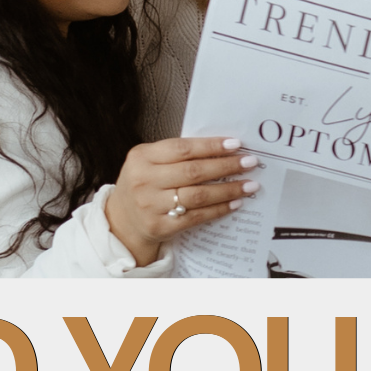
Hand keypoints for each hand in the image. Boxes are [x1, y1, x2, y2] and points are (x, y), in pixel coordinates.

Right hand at [105, 137, 258, 265]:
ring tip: (249, 184)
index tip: (235, 144)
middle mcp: (144, 181)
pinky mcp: (160, 226)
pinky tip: (234, 203)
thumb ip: (176, 155)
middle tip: (248, 162)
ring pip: (198, 196)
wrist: (121, 220)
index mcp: (142, 157)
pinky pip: (196, 217)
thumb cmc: (142, 185)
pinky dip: (218, 209)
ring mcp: (151, 206)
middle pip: (193, 172)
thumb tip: (220, 149)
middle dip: (226, 166)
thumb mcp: (148, 162)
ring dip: (228, 189)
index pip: (182, 149)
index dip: (211, 146)